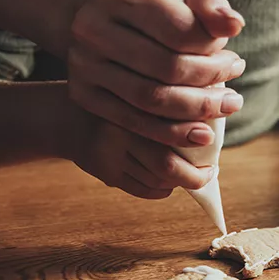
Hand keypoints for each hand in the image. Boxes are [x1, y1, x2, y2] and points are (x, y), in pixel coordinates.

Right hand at [66, 108, 214, 199]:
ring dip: (180, 181)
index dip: (194, 137)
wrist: (66, 116)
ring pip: (157, 180)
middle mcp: (117, 131)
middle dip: (195, 175)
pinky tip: (170, 182)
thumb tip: (212, 115)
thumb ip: (167, 100)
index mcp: (130, 104)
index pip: (171, 127)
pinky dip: (163, 189)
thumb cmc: (116, 99)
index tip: (209, 139)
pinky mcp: (105, 172)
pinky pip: (144, 189)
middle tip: (209, 171)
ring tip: (190, 172)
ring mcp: (109, 156)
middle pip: (166, 165)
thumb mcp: (137, 89)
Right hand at [67, 0, 246, 149]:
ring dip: (195, 110)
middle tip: (235, 93)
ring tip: (225, 108)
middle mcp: (93, 27)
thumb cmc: (144, 4)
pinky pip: (131, 121)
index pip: (179, 29)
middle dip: (209, 82)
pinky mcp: (82, 93)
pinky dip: (169, 131)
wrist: (88, 16)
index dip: (212, 48)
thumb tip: (234, 26)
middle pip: (165, 66)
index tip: (231, 57)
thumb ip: (207, 5)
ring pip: (149, 98)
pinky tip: (197, 132)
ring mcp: (83, 63)